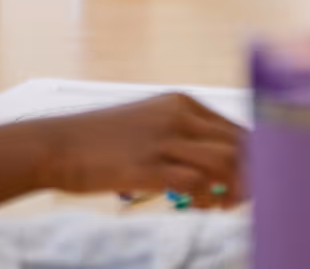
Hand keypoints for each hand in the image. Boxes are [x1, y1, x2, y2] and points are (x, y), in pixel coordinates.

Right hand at [36, 93, 244, 206]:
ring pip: (225, 162)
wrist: (55, 145)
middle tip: (246, 198)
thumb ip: (181, 134)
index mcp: (180, 102)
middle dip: (252, 173)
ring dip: (234, 188)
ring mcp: (164, 140)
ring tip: (225, 205)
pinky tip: (202, 207)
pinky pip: (196, 184)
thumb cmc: (99, 140)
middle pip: (239, 143)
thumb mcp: (147, 122)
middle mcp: (178, 116)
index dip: (253, 156)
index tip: (254, 178)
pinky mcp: (148, 166)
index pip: (236, 127)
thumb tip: (214, 162)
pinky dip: (207, 199)